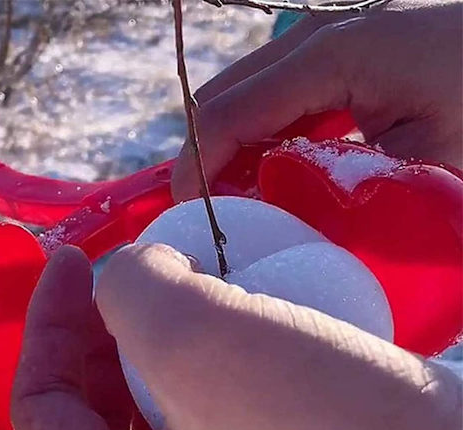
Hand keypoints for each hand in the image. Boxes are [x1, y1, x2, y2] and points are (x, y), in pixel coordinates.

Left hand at [11, 244, 460, 429]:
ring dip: (170, 336)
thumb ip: (132, 292)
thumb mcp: (203, 343)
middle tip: (140, 263)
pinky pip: (223, 414)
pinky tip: (254, 317)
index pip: (40, 406)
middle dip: (107, 326)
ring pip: (162, 406)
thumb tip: (131, 276)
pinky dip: (224, 358)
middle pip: (97, 405)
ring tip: (198, 278)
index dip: (46, 319)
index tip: (76, 256)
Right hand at [172, 0, 462, 200]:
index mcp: (332, 55)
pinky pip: (272, 92)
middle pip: (222, 97)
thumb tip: (271, 214)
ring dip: (230, 147)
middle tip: (212, 213)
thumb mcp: (419, 165)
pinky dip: (258, 134)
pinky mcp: (333, 49)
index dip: (199, 167)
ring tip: (239, 198)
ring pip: (242, 93)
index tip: (192, 216)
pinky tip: (270, 169)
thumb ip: (337, 189)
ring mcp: (323, 33)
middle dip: (206, 157)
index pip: (230, 112)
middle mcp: (315, 33)